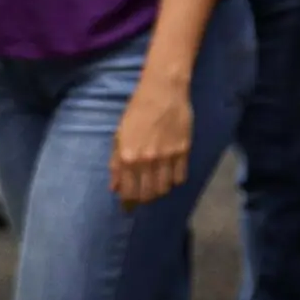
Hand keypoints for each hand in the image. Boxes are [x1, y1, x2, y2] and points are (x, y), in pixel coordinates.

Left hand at [111, 75, 193, 207]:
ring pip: (165, 188)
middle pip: (148, 194)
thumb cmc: (136, 111)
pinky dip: (175, 181)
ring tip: (156, 186)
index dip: (128, 204)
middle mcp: (147, 160)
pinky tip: (170, 175)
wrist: (163, 91)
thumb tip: (115, 188)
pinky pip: (181, 177)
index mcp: (128, 157)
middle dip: (144, 200)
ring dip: (159, 191)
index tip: (128, 208)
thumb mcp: (119, 136)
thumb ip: (116, 164)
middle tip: (142, 198)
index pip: (128, 192)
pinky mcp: (184, 150)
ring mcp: (167, 156)